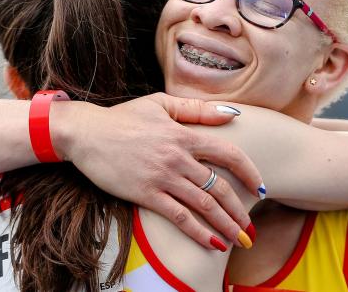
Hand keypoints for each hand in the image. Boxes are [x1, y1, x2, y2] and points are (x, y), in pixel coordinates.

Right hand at [52, 93, 262, 249]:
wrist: (86, 133)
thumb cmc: (123, 117)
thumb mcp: (160, 104)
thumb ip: (197, 110)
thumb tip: (233, 114)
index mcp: (184, 135)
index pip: (228, 154)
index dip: (249, 172)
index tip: (261, 188)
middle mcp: (178, 157)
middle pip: (220, 187)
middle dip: (240, 211)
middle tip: (252, 228)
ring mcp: (162, 177)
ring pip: (204, 205)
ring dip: (226, 225)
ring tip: (240, 240)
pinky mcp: (145, 194)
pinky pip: (179, 217)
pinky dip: (199, 233)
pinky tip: (212, 244)